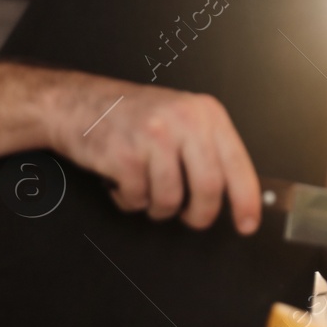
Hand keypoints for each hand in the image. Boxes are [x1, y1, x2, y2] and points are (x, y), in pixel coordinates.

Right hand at [45, 75, 260, 233]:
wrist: (78, 102)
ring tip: (148, 189)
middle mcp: (184, 121)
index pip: (237, 164)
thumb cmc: (134, 116)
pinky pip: (138, 199)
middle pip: (209, 188)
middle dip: (201, 214)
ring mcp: (154, 136)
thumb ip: (209, 149)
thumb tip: (236, 194)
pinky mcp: (124, 154)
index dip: (246, 200)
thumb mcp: (183, 118)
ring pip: (171, 199)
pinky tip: (124, 181)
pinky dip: (131, 200)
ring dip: (159, 207)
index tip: (248, 224)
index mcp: (206, 114)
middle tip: (192, 219)